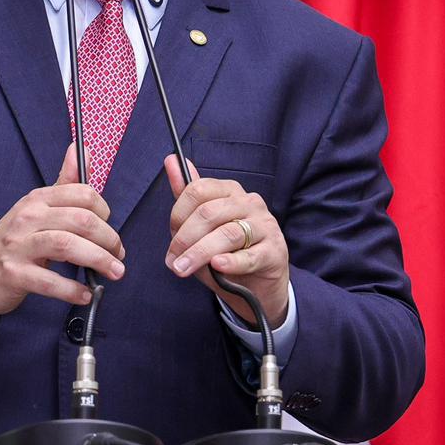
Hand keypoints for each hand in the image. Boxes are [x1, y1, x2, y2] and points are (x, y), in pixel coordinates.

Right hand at [0, 145, 124, 316]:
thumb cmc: (16, 237)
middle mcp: (28, 217)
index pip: (82, 194)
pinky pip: (48, 281)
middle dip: (108, 239)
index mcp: (38, 199)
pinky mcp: (13, 273)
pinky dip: (71, 289)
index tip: (111, 230)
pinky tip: (84, 294)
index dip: (105, 212)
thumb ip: (64, 182)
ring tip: (114, 272)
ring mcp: (19, 245)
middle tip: (118, 256)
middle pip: (80, 219)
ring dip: (97, 260)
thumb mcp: (37, 206)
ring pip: (66, 245)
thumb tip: (79, 150)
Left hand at [163, 155, 289, 328]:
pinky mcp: (275, 251)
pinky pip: (250, 255)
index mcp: (229, 191)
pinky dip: (231, 262)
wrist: (257, 284)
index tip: (170, 241)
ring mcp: (265, 225)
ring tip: (183, 268)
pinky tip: (217, 266)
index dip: (178, 215)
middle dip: (185, 238)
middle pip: (210, 212)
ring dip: (200, 253)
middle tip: (173, 261)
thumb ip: (186, 195)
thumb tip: (171, 160)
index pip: (198, 191)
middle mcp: (249, 202)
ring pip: (228, 233)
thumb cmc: (226, 251)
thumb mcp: (202, 226)